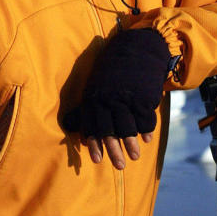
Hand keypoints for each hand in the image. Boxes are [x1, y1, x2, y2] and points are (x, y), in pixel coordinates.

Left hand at [63, 28, 171, 166]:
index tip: (97, 160)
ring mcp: (126, 99)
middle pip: (110, 131)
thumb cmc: (113, 70)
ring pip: (128, 129)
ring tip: (135, 157)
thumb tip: (69, 127)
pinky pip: (145, 120)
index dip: (95, 144)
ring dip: (131, 145)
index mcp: (93, 98)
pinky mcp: (143, 98)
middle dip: (114, 151)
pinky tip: (146, 139)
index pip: (92, 126)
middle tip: (119, 167)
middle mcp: (108, 100)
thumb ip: (86, 106)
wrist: (137, 48)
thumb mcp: (95, 84)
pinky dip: (146, 131)